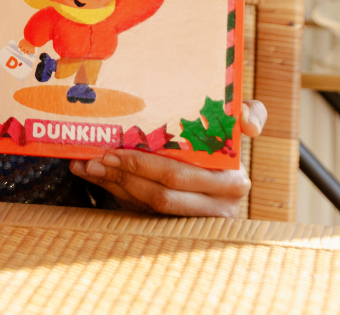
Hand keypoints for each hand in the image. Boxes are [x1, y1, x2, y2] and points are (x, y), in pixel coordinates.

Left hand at [69, 99, 267, 216]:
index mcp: (230, 182)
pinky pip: (138, 211)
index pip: (178, 175)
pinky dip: (112, 190)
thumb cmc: (223, 139)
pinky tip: (92, 174)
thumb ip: (251, 114)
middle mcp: (215, 207)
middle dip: (126, 172)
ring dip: (114, 183)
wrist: (217, 167)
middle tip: (99, 155)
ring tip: (89, 163)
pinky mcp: (172, 225)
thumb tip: (249, 124)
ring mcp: (192, 220)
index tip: (118, 149)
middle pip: (159, 194)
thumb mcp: (236, 125)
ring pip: (146, 206)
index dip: (145, 164)